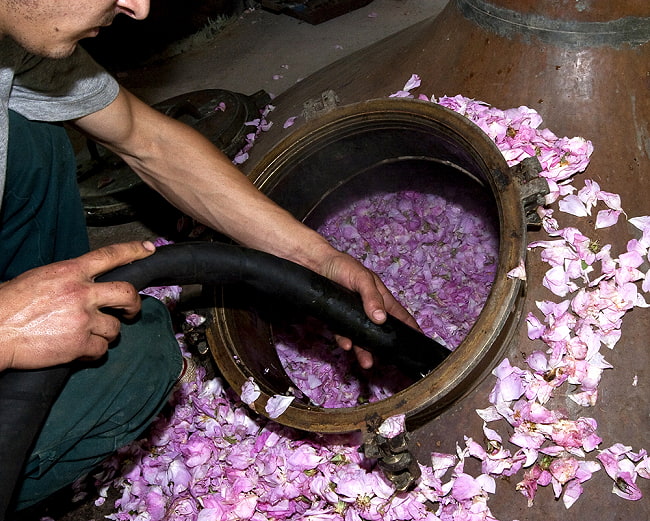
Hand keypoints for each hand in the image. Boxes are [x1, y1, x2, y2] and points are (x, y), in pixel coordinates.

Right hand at [0, 241, 155, 370]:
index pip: (110, 255)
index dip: (133, 250)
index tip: (149, 248)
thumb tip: (84, 284)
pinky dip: (93, 353)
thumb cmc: (9, 304)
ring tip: (86, 335)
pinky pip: (101, 350)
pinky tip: (79, 350)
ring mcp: (82, 319)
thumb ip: (68, 279)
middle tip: (130, 311)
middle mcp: (81, 292)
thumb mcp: (40, 278)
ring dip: (105, 334)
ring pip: (115, 328)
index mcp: (70, 271)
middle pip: (127, 293)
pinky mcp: (79, 343)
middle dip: (133, 305)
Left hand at [317, 250, 419, 368]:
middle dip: (384, 346)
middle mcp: (368, 308)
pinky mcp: (337, 318)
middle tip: (390, 360)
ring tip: (367, 363)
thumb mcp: (362, 279)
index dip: (409, 327)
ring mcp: (353, 314)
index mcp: (380, 297)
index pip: (399, 314)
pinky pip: (343, 333)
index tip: (418, 341)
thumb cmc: (342, 266)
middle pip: (380, 330)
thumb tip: (381, 319)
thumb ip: (372, 298)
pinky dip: (345, 340)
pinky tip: (347, 345)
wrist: (315, 264)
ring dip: (364, 350)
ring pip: (361, 336)